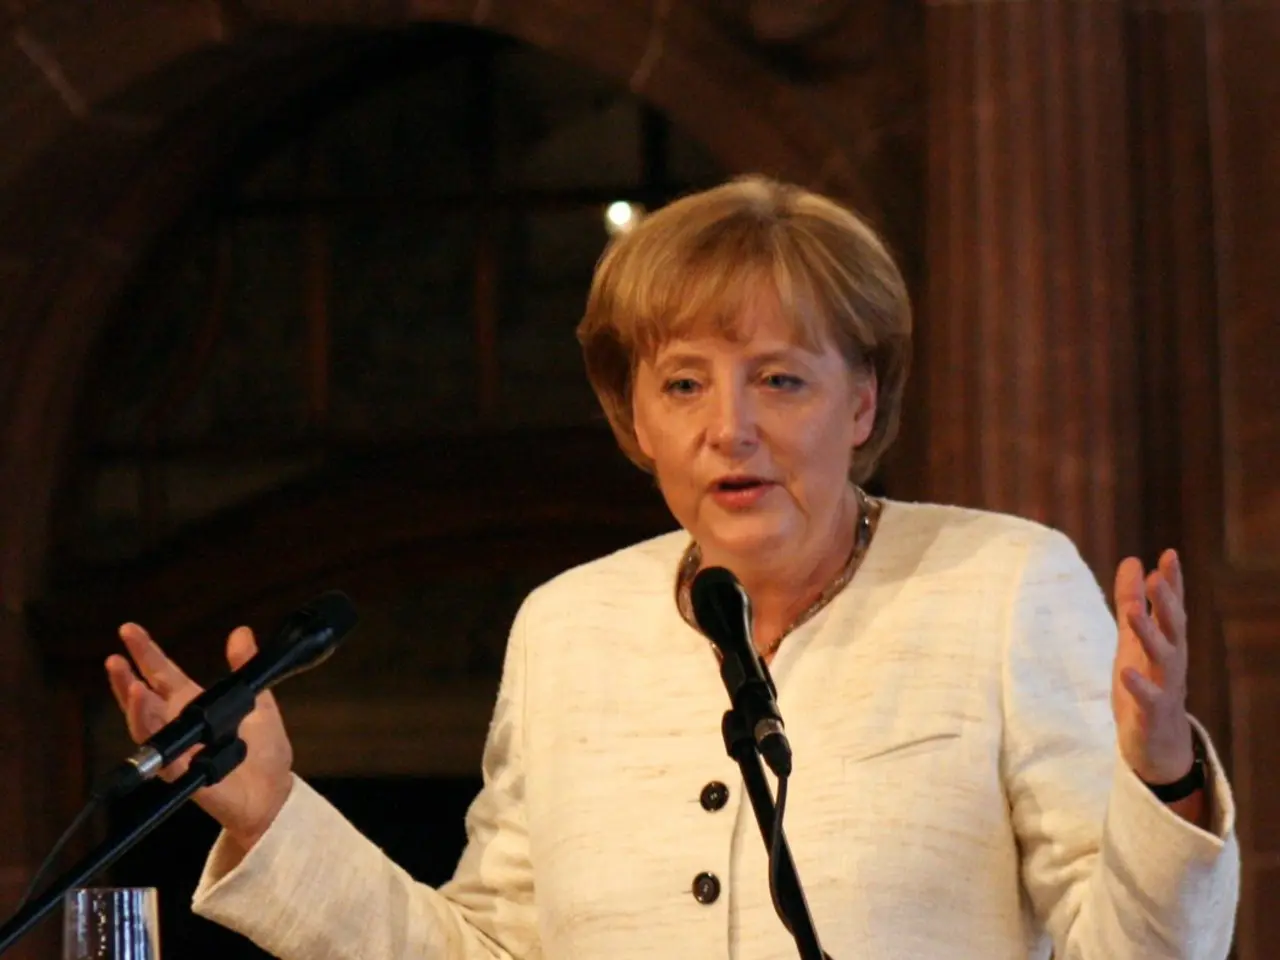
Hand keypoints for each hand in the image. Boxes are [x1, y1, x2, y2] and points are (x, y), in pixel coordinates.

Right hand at [105, 623, 294, 851]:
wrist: (274, 793)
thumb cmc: (265, 753)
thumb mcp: (260, 702)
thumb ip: (246, 668)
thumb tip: (241, 633)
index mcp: (195, 706)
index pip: (164, 674)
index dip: (146, 654)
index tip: (129, 632)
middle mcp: (180, 727)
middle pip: (144, 699)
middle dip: (126, 679)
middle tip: (115, 658)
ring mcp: (178, 750)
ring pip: (145, 728)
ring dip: (135, 707)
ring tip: (131, 685)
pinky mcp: (185, 774)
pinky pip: (162, 757)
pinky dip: (154, 740)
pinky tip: (148, 720)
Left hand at [1112, 549, 1194, 783]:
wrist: (1157, 743)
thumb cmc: (1146, 683)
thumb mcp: (1133, 639)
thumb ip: (1132, 602)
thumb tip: (1133, 562)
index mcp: (1166, 642)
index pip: (1172, 608)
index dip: (1172, 582)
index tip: (1169, 554)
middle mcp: (1171, 662)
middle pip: (1173, 628)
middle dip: (1167, 603)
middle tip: (1157, 578)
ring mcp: (1164, 687)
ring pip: (1163, 660)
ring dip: (1150, 636)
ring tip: (1133, 614)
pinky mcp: (1151, 714)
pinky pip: (1148, 699)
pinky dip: (1139, 686)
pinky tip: (1126, 673)